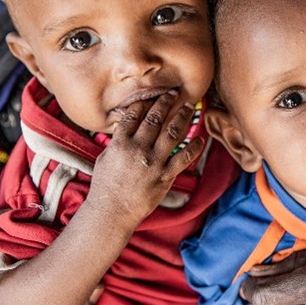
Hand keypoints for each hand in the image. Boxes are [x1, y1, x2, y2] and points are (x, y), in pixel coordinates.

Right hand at [88, 92, 204, 223]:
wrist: (113, 211)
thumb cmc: (106, 185)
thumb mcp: (105, 157)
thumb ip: (117, 140)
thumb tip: (126, 124)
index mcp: (120, 143)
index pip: (134, 114)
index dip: (145, 101)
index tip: (153, 93)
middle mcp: (138, 149)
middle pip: (155, 118)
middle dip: (166, 102)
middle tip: (173, 93)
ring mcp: (153, 162)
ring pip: (172, 132)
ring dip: (182, 117)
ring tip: (189, 106)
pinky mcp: (165, 176)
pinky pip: (184, 157)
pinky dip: (194, 147)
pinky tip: (200, 138)